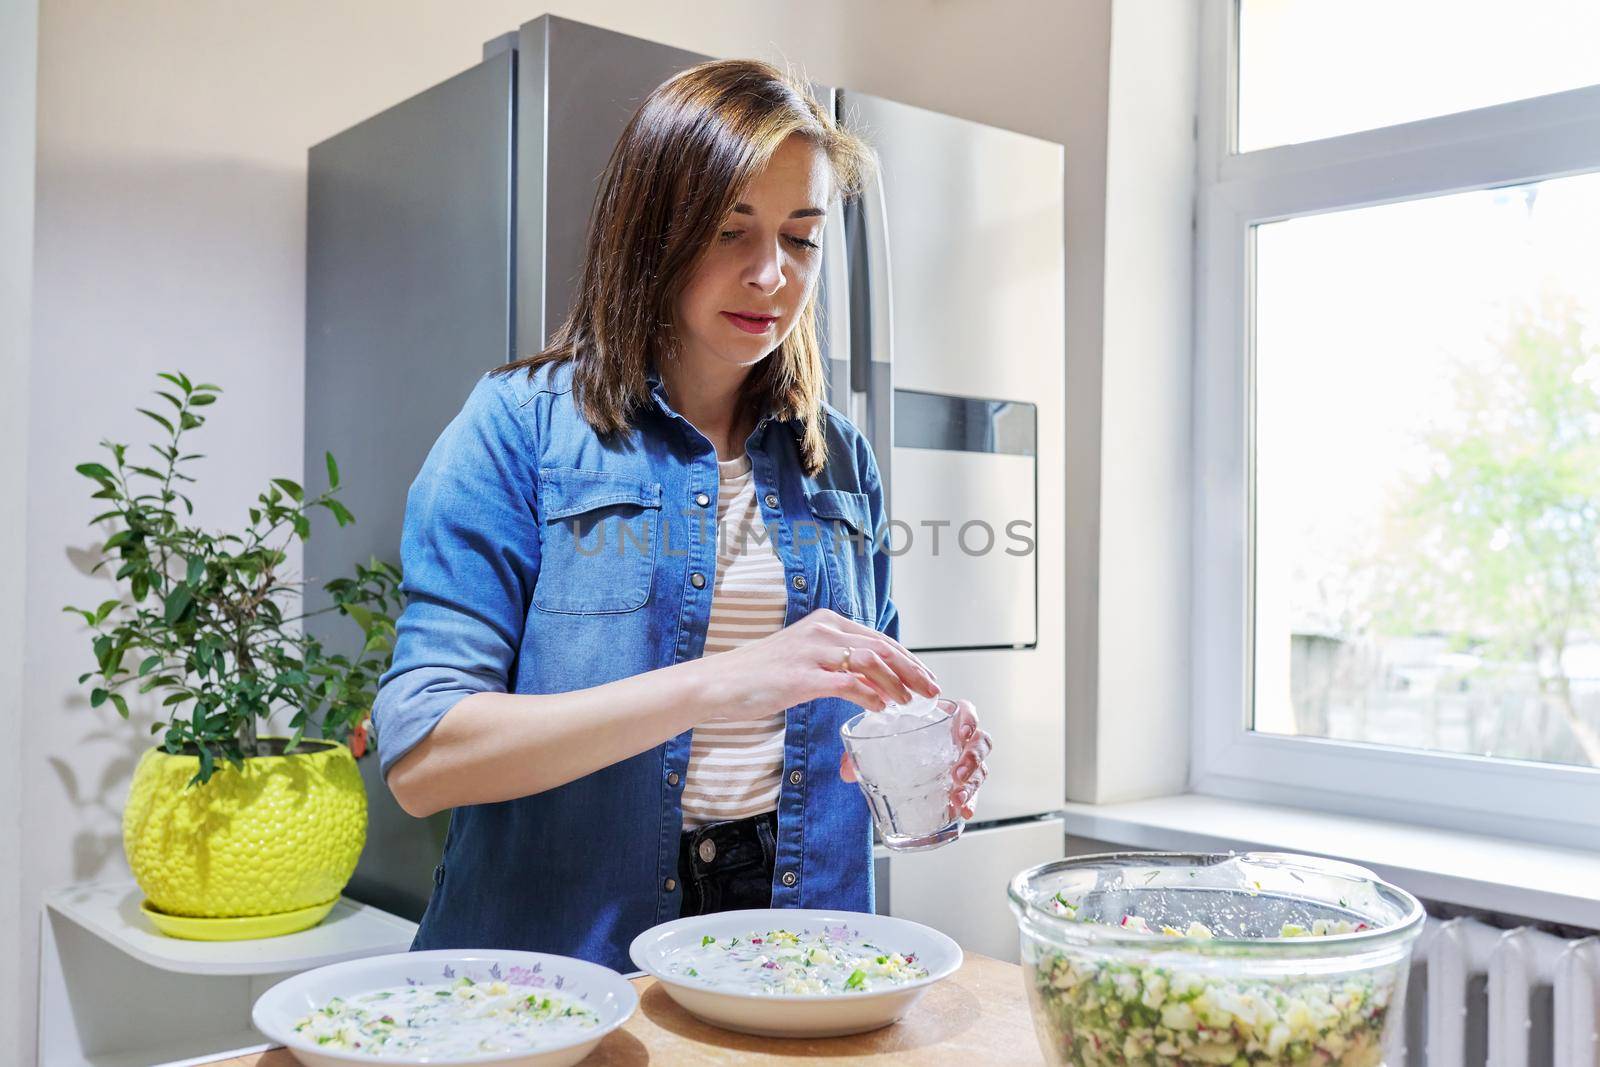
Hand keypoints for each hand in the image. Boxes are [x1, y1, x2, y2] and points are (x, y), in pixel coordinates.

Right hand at [706, 607, 938, 722]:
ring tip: (910, 702)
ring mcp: (812, 652)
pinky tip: (881, 709)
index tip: (926, 677)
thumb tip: (873, 683)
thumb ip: (837, 665)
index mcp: (826, 623)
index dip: (908, 658)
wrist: (718, 683)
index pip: (879, 638)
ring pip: (870, 661)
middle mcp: (823, 630)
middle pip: (882, 647)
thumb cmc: (759, 675)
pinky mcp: (801, 676)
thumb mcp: (805, 660)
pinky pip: (847, 684)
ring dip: (896, 683)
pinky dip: (870, 696)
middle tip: (931, 691)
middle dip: (912, 670)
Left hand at [839, 698, 991, 821]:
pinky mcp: (962, 785)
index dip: (969, 719)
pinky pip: (974, 792)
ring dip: (971, 783)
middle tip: (957, 773)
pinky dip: (970, 802)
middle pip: (980, 741)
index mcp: (941, 721)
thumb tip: (845, 771)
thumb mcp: (878, 742)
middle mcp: (958, 740)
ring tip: (956, 797)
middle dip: (972, 758)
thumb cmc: (894, 743)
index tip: (961, 732)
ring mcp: (963, 763)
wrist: (896, 764)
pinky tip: (962, 812)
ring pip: (980, 768)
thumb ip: (861, 753)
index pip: (966, 711)